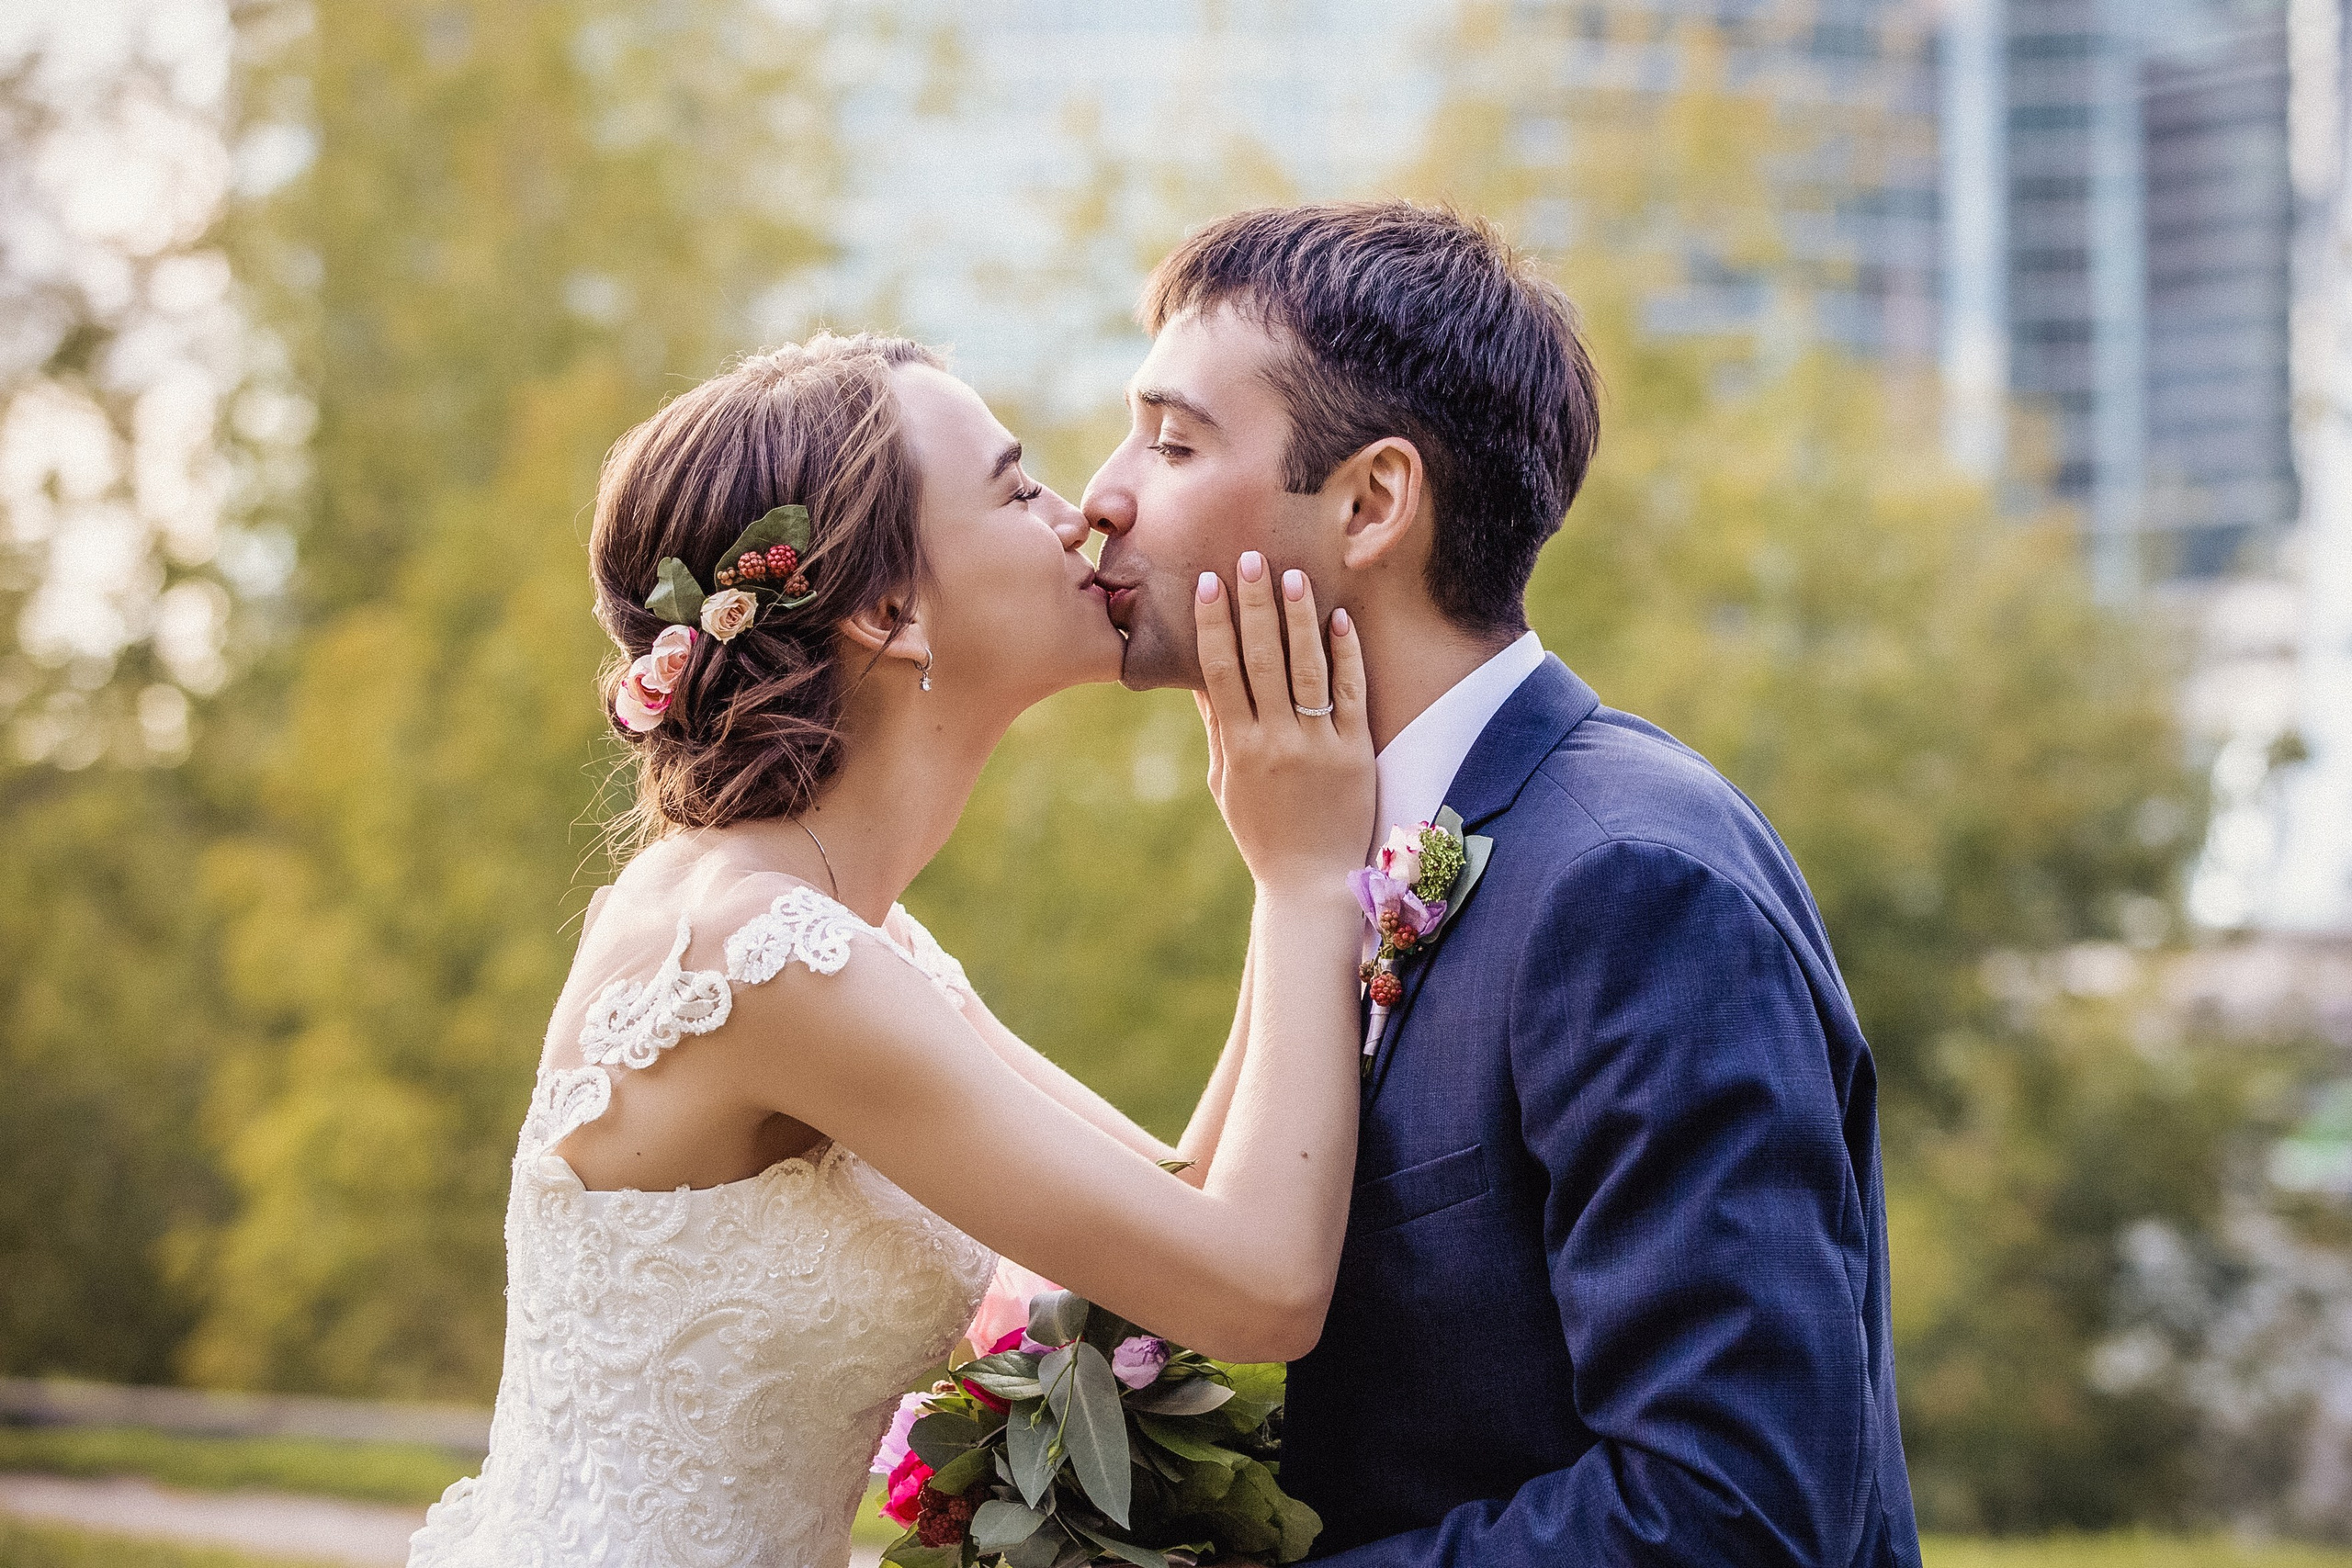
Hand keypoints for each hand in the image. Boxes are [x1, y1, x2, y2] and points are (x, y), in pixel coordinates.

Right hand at [1192, 552, 1372, 893]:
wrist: (1309, 882)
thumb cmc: (1262, 832)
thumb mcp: (1225, 782)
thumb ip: (1218, 727)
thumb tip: (1199, 678)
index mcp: (1238, 748)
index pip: (1220, 672)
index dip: (1214, 624)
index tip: (1208, 582)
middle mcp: (1275, 742)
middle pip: (1261, 659)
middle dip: (1255, 605)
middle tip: (1250, 558)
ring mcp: (1318, 746)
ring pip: (1306, 669)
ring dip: (1299, 618)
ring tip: (1294, 575)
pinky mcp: (1355, 753)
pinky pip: (1350, 695)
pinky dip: (1345, 655)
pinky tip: (1339, 620)